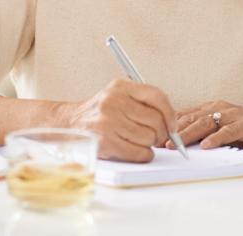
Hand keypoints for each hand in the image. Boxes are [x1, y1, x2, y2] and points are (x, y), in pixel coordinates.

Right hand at [60, 79, 176, 162]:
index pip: (157, 96)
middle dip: (161, 132)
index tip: (172, 124)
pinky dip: (143, 155)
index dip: (170, 113)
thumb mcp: (118, 95)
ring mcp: (107, 122)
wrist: (70, 123)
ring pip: (148, 138)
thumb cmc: (101, 112)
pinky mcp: (105, 142)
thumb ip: (143, 102)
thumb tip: (172, 123)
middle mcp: (113, 101)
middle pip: (156, 120)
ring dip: (149, 144)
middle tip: (155, 136)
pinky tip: (136, 151)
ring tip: (140, 141)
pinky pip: (138, 153)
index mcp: (120, 87)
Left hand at [167, 100, 242, 153]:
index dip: (170, 125)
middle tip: (160, 142)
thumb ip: (205, 133)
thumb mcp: (223, 130)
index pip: (186, 115)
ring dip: (190, 134)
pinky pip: (228, 131)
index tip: (155, 136)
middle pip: (192, 118)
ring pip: (206, 122)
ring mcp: (233, 114)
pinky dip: (216, 138)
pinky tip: (206, 145)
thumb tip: (180, 144)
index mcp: (212, 108)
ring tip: (177, 144)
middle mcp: (220, 108)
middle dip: (174, 131)